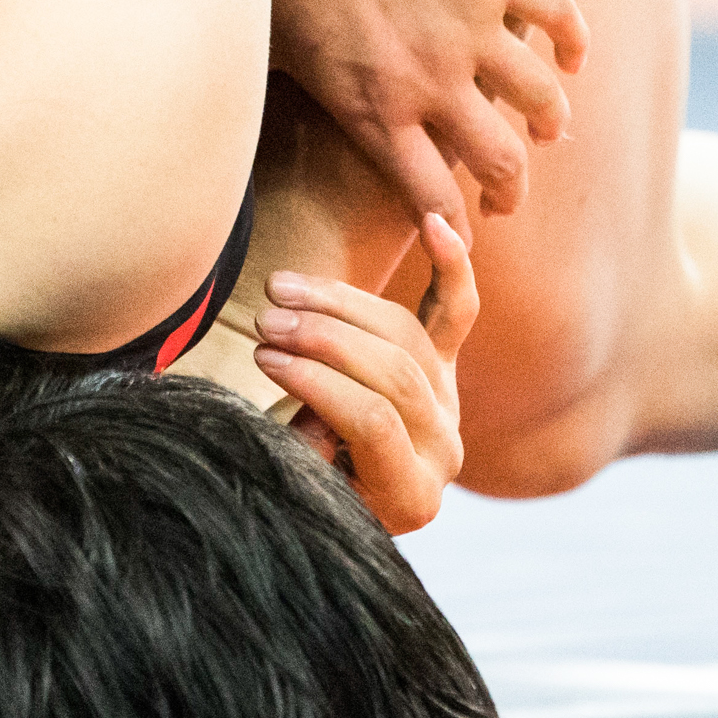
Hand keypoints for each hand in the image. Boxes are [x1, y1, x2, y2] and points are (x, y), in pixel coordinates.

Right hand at [252, 211, 475, 532]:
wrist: (326, 494)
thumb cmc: (297, 489)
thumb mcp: (294, 485)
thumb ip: (303, 455)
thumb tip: (307, 414)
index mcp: (411, 492)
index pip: (374, 419)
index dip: (317, 383)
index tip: (263, 358)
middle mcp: (442, 448)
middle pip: (395, 370)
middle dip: (323, 338)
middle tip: (265, 322)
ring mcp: (448, 403)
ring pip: (406, 333)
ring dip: (339, 302)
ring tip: (279, 288)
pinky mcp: (444, 366)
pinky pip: (455, 310)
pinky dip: (450, 264)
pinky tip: (434, 223)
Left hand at [270, 0, 585, 222]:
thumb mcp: (276, 59)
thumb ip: (301, 100)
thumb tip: (263, 133)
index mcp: (375, 111)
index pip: (431, 197)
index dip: (454, 224)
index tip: (465, 228)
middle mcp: (432, 83)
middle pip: (500, 162)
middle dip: (511, 188)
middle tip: (508, 193)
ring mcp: (471, 29)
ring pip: (540, 99)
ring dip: (549, 120)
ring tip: (547, 127)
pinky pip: (557, 16)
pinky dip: (573, 41)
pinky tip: (572, 56)